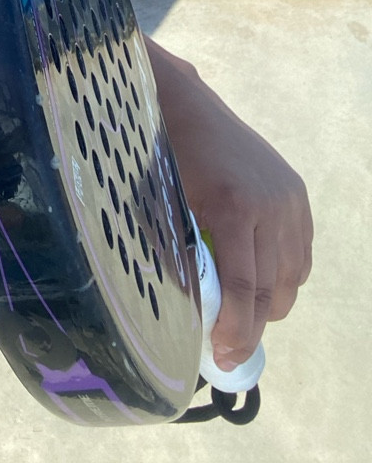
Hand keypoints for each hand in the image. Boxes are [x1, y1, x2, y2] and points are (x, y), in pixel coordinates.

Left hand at [146, 38, 312, 369]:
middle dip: (253, 328)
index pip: (244, 288)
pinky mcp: (295, 194)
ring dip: (270, 304)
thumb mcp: (163, 206)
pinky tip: (260, 285)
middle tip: (230, 352)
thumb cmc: (162, 155)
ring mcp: (288, 198)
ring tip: (243, 319)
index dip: (236, 330)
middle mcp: (271, 205)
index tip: (223, 358)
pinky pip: (299, 253)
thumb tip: (189, 313)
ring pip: (291, 275)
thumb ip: (180, 256)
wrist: (185, 104)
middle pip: (272, 289)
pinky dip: (283, 276)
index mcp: (234, 207)